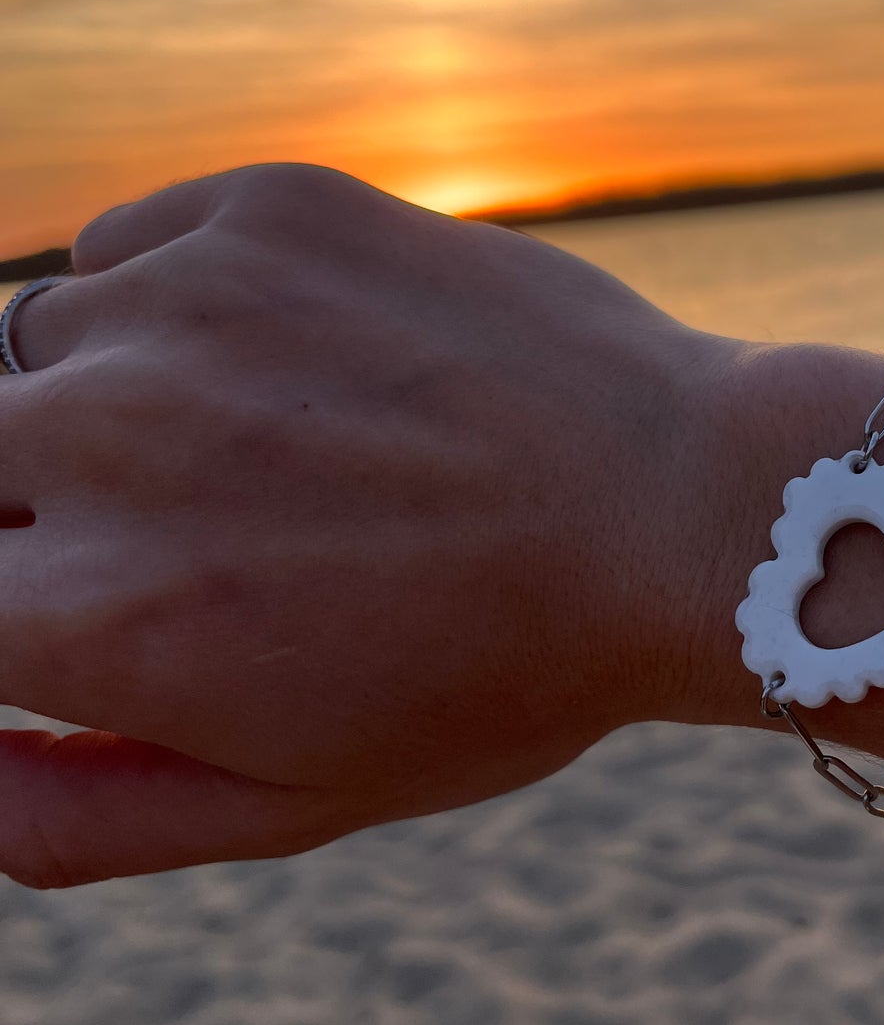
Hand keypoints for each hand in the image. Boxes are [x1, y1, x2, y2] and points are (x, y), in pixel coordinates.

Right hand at [0, 164, 730, 885]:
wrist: (677, 509)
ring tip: (252, 456)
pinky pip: (116, 250)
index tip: (94, 602)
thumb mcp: (288, 799)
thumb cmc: (494, 675)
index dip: (16, 614)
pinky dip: (157, 311)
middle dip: (31, 516)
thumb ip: (71, 815)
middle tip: (188, 541)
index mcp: (96, 618)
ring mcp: (182, 306)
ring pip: (25, 349)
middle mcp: (104, 443)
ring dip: (92, 408)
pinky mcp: (260, 208)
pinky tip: (278, 366)